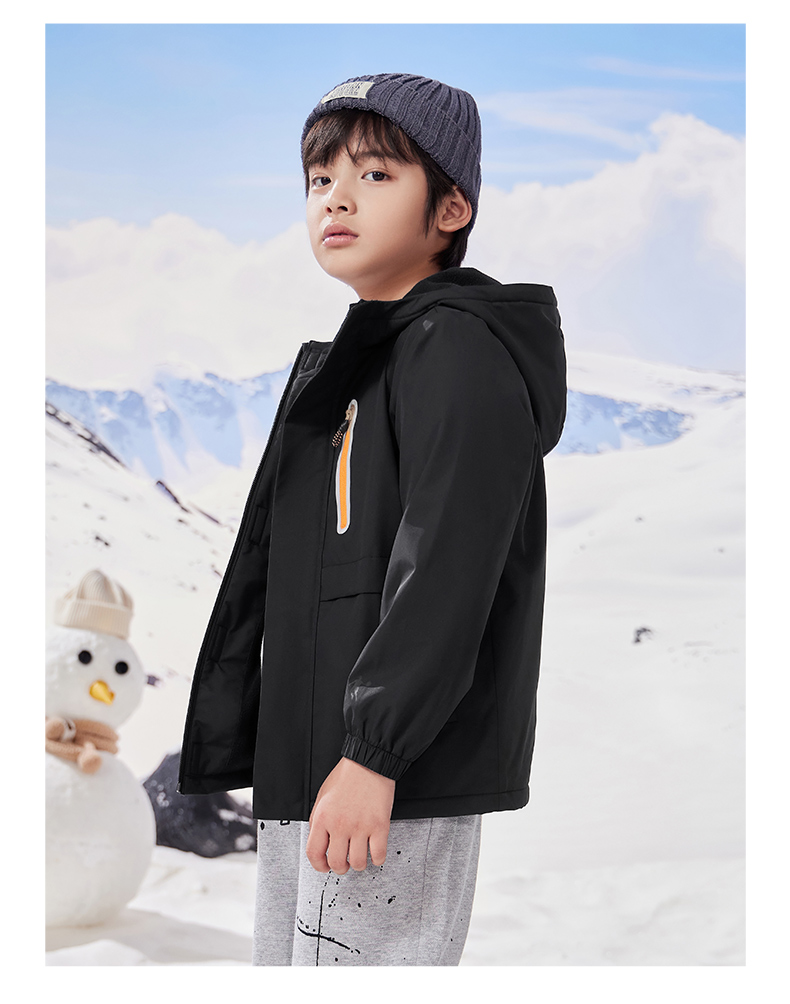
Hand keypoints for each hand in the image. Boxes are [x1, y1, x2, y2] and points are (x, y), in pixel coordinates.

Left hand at [306, 757, 395, 873]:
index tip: (324, 866)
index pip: (314, 853)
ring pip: (358, 863)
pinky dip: (377, 859)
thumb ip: (318, 820)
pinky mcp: (380, 826)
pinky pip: (378, 855)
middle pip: (337, 863)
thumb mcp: (322, 797)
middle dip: (340, 867)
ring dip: (358, 864)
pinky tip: (375, 852)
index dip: (319, 865)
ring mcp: (361, 827)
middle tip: (344, 863)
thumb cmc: (346, 776)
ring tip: (360, 856)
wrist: (369, 763)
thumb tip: (319, 841)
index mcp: (323, 818)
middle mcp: (340, 825)